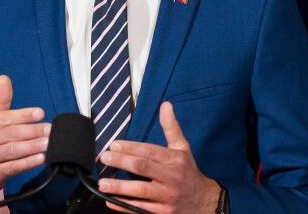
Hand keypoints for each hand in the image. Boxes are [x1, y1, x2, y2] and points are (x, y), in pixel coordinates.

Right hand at [0, 75, 50, 206]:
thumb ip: (1, 100)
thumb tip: (3, 77)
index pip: (5, 118)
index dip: (23, 115)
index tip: (40, 112)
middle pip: (11, 134)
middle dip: (33, 131)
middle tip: (50, 129)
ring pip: (13, 150)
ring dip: (32, 146)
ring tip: (48, 143)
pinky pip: (13, 167)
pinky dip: (28, 163)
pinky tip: (41, 158)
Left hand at [98, 102, 220, 213]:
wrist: (204, 201)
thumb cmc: (188, 172)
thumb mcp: (183, 148)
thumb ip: (171, 127)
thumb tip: (165, 105)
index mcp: (174, 160)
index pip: (149, 151)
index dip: (130, 148)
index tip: (114, 145)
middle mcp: (171, 178)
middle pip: (143, 168)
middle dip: (122, 162)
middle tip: (105, 158)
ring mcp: (167, 197)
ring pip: (141, 191)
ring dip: (120, 188)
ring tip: (103, 183)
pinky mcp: (163, 213)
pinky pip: (141, 209)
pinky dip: (125, 206)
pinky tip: (111, 201)